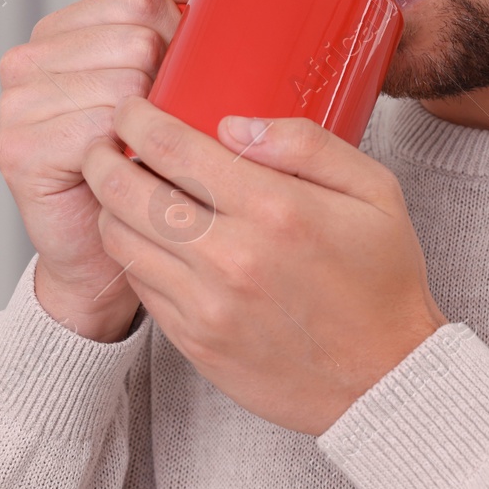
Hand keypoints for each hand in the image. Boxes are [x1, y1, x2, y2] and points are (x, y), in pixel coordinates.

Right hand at [0, 0, 201, 341]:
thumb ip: (176, 20)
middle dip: (166, 84)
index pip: (137, 0)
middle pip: (135, 40)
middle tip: (161, 126)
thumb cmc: (142, 166)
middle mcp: (27, 60)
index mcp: (60, 32)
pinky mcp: (17, 149)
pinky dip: (126, 155)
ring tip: (143, 152)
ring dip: (149, 125)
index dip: (177, 35)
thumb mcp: (165, 83)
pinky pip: (100, 131)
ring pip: (123, 85)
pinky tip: (123, 171)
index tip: (182, 76)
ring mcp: (15, 104)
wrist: (108, 251)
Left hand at [81, 97, 447, 433]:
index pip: (175, 149)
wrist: (386, 379)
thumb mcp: (374, 190)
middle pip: (129, 193)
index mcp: (275, 209)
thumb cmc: (382, 280)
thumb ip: (307, 143)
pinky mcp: (195, 342)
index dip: (137, 121)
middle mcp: (233, 256)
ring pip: (122, 241)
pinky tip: (146, 236)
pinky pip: (139, 286)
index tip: (130, 109)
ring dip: (108, 207)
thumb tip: (234, 123)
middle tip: (103, 143)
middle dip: (103, 158)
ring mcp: (208, 305)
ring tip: (117, 187)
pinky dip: (132, 254)